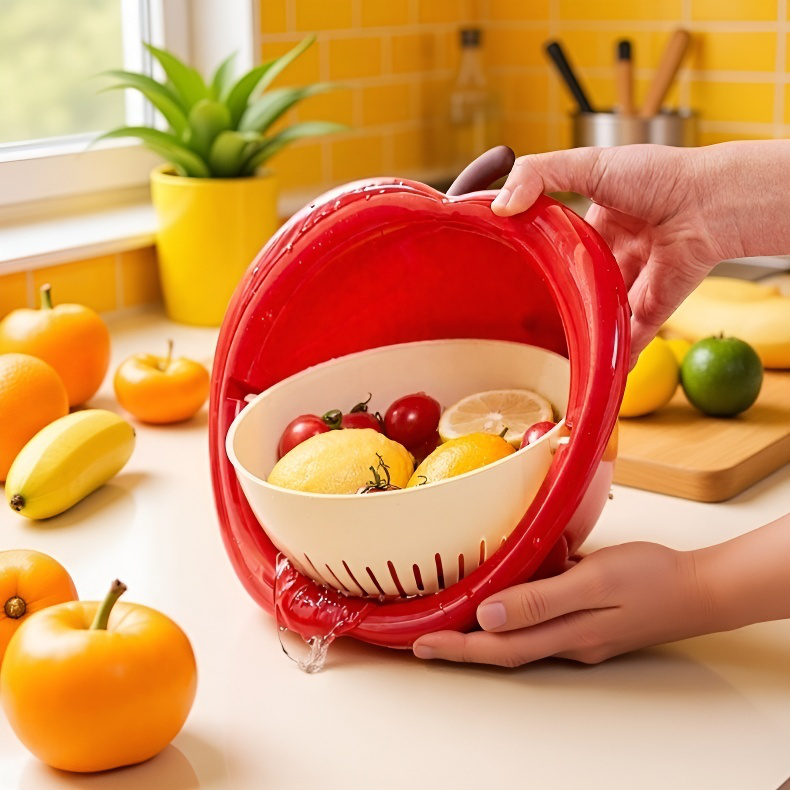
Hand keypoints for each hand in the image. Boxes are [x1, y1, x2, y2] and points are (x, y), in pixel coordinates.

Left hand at [412, 542, 713, 666]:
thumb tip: (489, 616)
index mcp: (565, 633)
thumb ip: (542, 600)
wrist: (701, 588)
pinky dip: (516, 611)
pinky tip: (506, 590)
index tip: (421, 644)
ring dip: (485, 631)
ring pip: (520, 634)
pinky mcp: (589, 619)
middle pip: (503, 647)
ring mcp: (579, 632)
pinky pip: (541, 617)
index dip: (457, 647)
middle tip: (423, 638)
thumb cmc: (651, 579)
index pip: (498, 647)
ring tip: (452, 617)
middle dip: (461, 645)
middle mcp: (567, 640)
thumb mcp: (594, 581)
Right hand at [488, 141, 789, 365]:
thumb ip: (538, 175)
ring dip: (581, 330)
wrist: (708, 204)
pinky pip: (629, 339)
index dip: (538, 255)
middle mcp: (616, 253)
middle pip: (579, 282)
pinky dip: (615, 357)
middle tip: (523, 315)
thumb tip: (499, 207)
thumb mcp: (588, 164)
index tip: (510, 270)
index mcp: (600, 220)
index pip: (560, 243)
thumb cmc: (657, 176)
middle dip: (556, 298)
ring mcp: (633, 283)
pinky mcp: (651, 309)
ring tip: (548, 350)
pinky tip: (594, 372)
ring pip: (600, 313)